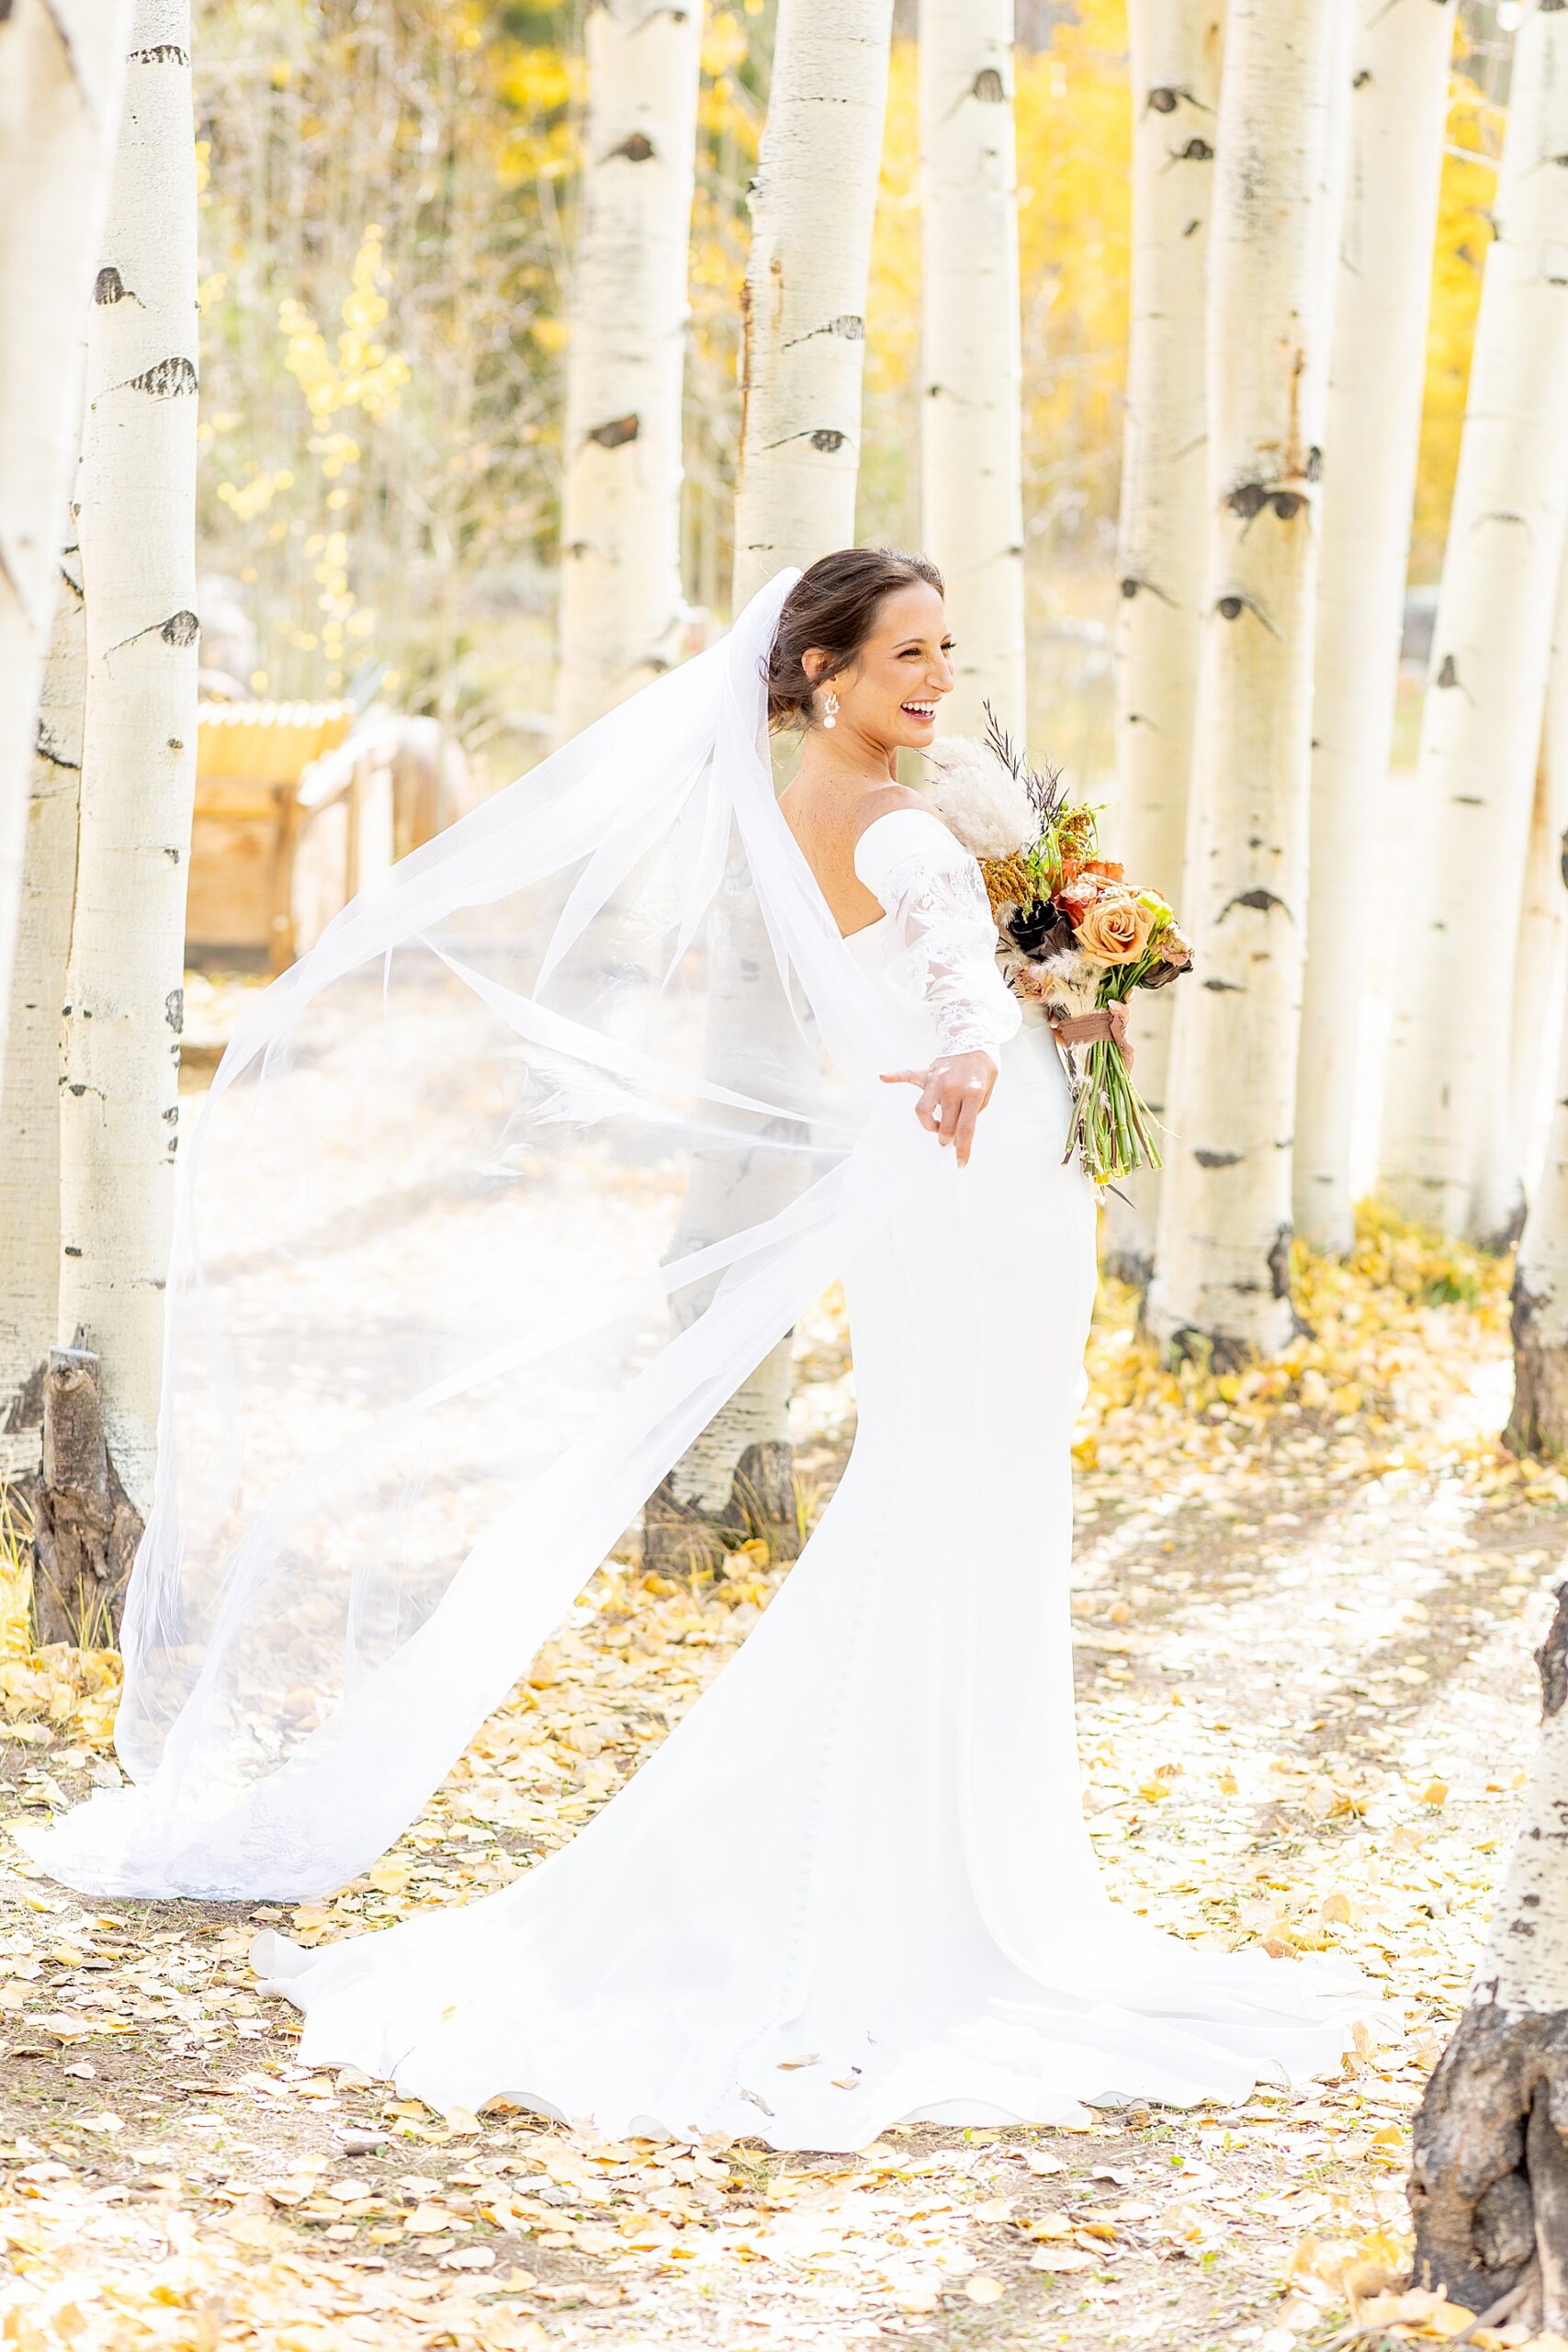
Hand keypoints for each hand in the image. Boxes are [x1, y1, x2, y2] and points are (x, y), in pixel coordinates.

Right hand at [880, 1050, 997, 1167]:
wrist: (975, 1039)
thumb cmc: (983, 1069)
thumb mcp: (988, 1091)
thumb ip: (974, 1110)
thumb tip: (959, 1130)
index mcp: (972, 1093)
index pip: (966, 1129)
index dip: (963, 1150)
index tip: (960, 1164)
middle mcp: (952, 1088)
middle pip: (944, 1126)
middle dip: (947, 1138)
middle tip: (950, 1138)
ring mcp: (937, 1081)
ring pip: (922, 1111)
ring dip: (929, 1125)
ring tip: (936, 1125)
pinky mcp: (927, 1074)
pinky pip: (907, 1075)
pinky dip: (894, 1076)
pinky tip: (881, 1076)